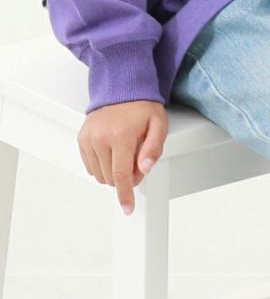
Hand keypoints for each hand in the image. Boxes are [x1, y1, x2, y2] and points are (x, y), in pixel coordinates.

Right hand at [77, 100, 167, 214]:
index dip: (126, 195)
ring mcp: (89, 138)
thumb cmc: (142, 108)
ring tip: (124, 154)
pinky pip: (90, 165)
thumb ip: (153, 149)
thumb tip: (144, 169)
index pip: (121, 175)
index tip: (128, 208)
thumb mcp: (158, 126)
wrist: (122, 90)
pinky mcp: (82, 138)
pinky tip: (112, 153)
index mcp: (121, 136)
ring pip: (99, 174)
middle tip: (136, 162)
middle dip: (126, 178)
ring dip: (113, 173)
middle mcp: (101, 137)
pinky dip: (102, 166)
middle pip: (111, 178)